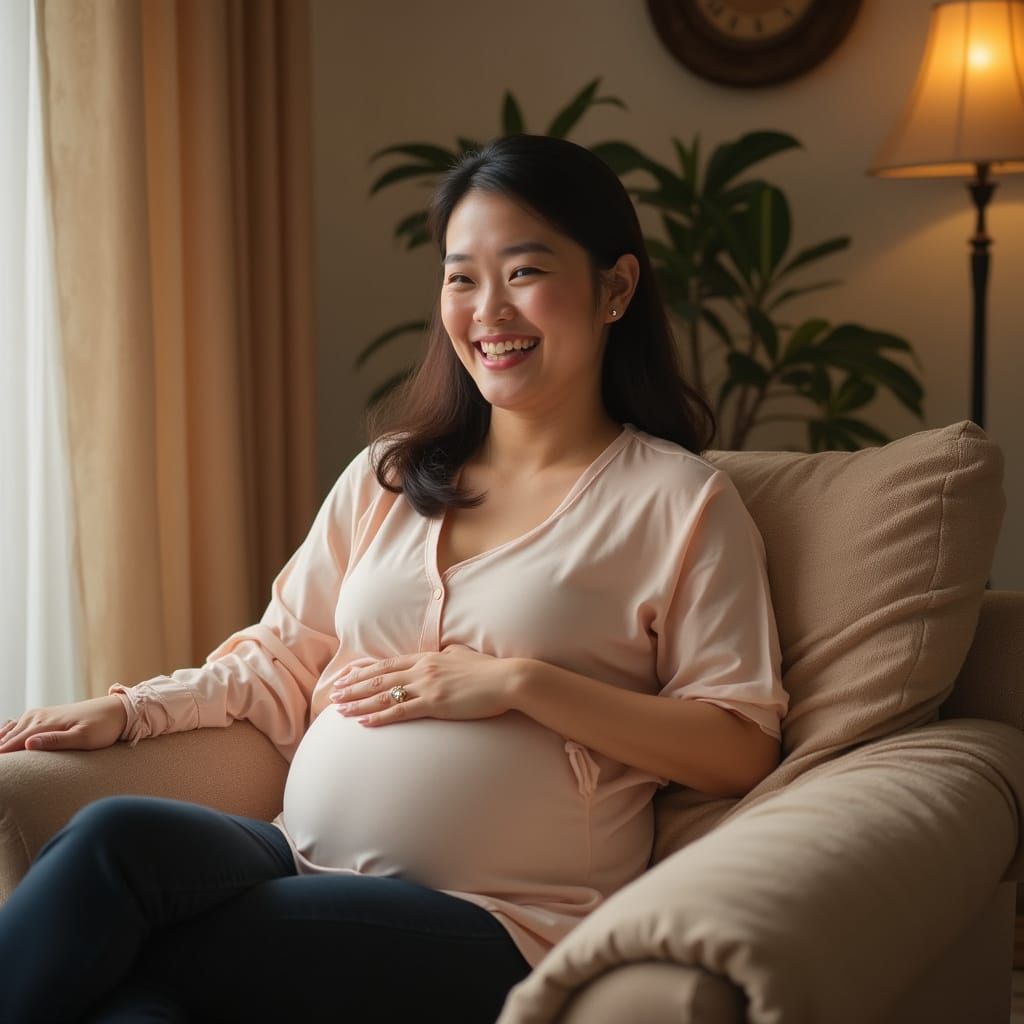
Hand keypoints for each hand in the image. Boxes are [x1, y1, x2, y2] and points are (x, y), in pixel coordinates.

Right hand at [0, 696, 126, 753]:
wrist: (117, 710)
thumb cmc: (103, 727)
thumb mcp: (84, 737)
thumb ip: (56, 740)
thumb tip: (28, 744)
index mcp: (45, 723)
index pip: (14, 743)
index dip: (2, 756)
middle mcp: (39, 717)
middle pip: (9, 737)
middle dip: (1, 751)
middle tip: (0, 771)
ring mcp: (41, 714)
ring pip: (11, 730)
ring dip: (2, 742)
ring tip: (0, 759)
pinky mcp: (45, 716)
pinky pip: (19, 724)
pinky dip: (8, 732)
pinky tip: (3, 739)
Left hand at [329, 645, 517, 726]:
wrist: (507, 680)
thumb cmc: (489, 670)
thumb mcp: (463, 656)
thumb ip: (447, 655)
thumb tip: (442, 654)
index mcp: (428, 657)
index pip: (388, 664)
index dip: (365, 671)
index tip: (347, 676)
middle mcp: (422, 669)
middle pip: (379, 678)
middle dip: (354, 687)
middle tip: (334, 695)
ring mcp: (427, 686)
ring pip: (384, 695)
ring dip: (360, 703)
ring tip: (340, 710)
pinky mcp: (435, 703)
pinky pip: (400, 711)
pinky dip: (379, 716)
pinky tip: (364, 722)